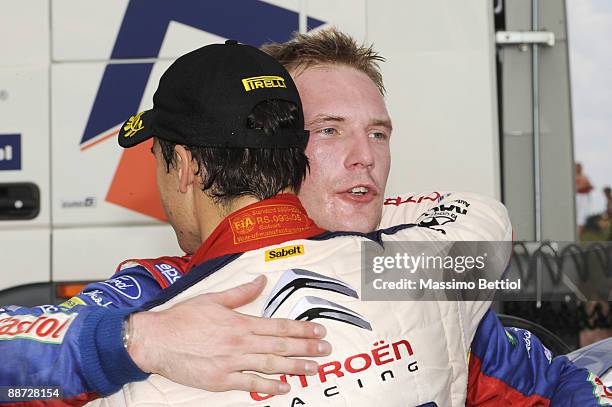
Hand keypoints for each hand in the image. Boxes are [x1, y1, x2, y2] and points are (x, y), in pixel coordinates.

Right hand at [128, 275, 330, 394]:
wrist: (155, 340)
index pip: (279, 325)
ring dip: (295, 366)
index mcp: (240, 322)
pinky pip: (250, 383)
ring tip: (314, 368)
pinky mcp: (220, 380)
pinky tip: (284, 385)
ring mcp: (231, 362)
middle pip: (280, 345)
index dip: (301, 329)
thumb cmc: (182, 319)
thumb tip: (261, 280)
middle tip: (326, 350)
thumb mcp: (213, 299)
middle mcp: (240, 342)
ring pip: (270, 364)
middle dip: (306, 348)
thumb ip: (241, 293)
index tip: (318, 331)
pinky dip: (269, 385)